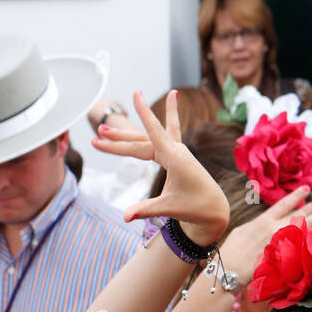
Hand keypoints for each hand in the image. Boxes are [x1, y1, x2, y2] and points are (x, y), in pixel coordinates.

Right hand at [94, 89, 229, 246]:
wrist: (214, 208)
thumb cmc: (194, 207)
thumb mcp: (169, 208)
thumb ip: (146, 210)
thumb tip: (125, 218)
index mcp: (175, 158)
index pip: (153, 133)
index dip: (144, 113)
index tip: (136, 93)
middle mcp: (176, 149)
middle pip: (141, 141)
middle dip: (118, 141)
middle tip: (97, 137)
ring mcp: (177, 150)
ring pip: (147, 138)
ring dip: (126, 136)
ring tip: (104, 132)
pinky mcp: (178, 153)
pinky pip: (169, 130)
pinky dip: (169, 114)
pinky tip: (173, 95)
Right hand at [220, 187, 311, 285]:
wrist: (231, 270)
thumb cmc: (232, 252)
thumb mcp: (242, 231)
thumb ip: (257, 225)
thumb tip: (265, 224)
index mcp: (264, 221)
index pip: (285, 204)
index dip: (297, 196)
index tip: (306, 189)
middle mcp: (276, 230)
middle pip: (299, 216)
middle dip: (310, 210)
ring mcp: (282, 244)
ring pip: (304, 229)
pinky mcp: (285, 259)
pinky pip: (302, 246)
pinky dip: (311, 239)